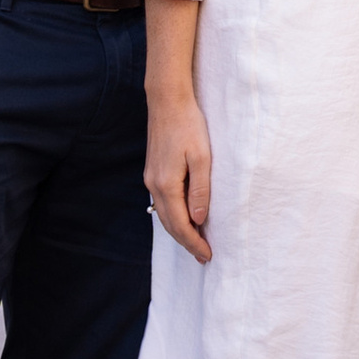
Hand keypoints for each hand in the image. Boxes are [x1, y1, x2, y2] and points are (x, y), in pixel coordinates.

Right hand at [145, 81, 213, 262]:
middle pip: (169, 224)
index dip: (193, 242)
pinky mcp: (153, 171)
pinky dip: (172, 216)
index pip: (180, 224)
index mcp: (167, 184)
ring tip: (195, 242)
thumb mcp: (202, 157)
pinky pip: (161, 203)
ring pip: (163, 215)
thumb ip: (200, 190)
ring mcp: (151, 178)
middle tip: (203, 256)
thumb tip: (198, 220)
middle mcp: (154, 185)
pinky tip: (183, 218)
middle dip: (186, 242)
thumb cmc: (188, 126)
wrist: (167, 101)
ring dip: (179, 231)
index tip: (207, 255)